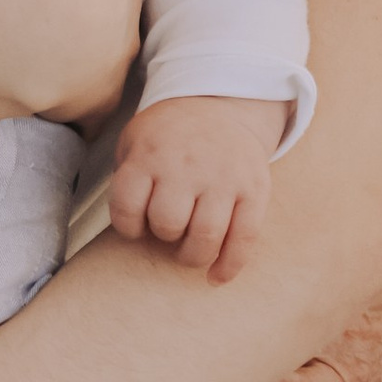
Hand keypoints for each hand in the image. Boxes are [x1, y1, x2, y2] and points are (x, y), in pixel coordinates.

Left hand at [108, 93, 286, 281]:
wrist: (219, 104)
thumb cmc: (168, 135)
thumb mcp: (134, 140)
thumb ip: (126, 180)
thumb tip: (132, 229)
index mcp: (150, 154)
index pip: (127, 207)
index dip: (128, 226)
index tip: (136, 224)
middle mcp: (187, 165)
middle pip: (168, 224)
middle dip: (164, 236)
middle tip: (169, 228)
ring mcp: (224, 177)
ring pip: (206, 237)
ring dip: (193, 254)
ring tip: (190, 248)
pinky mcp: (254, 189)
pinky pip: (245, 238)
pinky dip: (229, 266)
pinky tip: (216, 277)